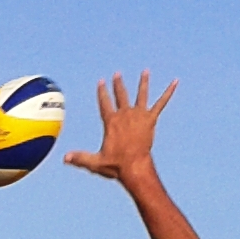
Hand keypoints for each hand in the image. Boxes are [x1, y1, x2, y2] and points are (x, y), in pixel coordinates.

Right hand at [63, 71, 177, 180]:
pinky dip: (168, 92)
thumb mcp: (95, 162)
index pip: (104, 103)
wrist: (135, 166)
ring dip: (143, 83)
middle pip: (121, 95)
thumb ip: (80, 158)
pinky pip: (161, 103)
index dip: (102, 93)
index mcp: (111, 122)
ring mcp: (139, 116)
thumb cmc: (116, 165)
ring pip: (141, 94)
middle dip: (119, 85)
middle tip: (117, 74)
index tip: (101, 82)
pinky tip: (175, 82)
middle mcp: (125, 115)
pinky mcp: (151, 120)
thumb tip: (64, 159)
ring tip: (145, 72)